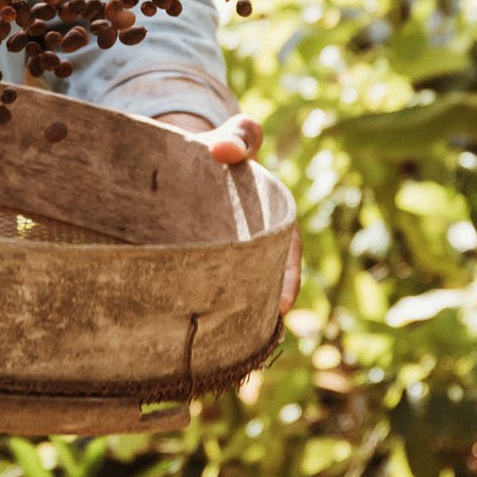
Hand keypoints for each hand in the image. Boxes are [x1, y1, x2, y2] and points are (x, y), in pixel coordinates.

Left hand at [157, 111, 301, 315]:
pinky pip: (205, 280)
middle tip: (247, 335)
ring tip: (220, 339)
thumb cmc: (217, 148)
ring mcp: (227, 249)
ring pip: (234, 282)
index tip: (282, 306)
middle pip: (261, 273)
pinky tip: (189, 324)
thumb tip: (225, 150)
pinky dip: (203, 298)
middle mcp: (253, 237)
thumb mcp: (231, 138)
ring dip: (232, 308)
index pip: (286, 247)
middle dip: (258, 302)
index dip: (287, 276)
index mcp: (271, 213)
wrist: (189, 153)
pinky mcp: (199, 256)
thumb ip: (237, 136)